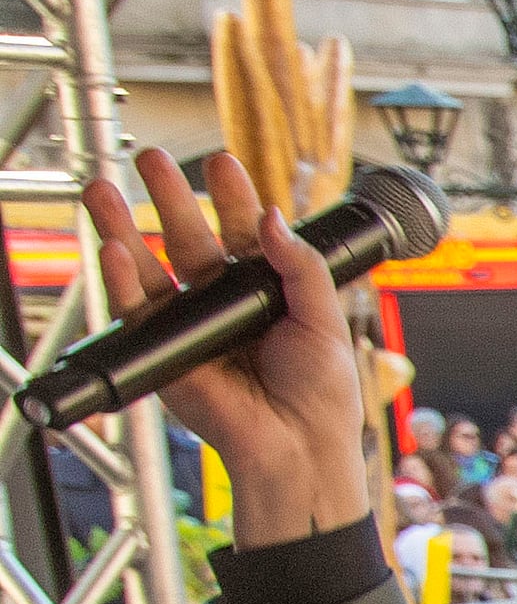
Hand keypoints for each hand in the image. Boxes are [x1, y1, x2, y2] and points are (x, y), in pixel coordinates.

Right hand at [77, 149, 376, 543]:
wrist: (298, 446)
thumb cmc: (321, 393)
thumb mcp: (324, 318)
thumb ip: (300, 266)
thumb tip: (272, 216)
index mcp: (264, 291)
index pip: (243, 232)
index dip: (232, 196)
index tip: (222, 161)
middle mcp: (222, 303)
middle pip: (189, 238)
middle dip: (169, 197)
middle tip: (151, 157)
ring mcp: (190, 325)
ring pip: (151, 266)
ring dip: (123, 226)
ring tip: (105, 189)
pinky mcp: (165, 351)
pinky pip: (138, 310)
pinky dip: (124, 279)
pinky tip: (116, 248)